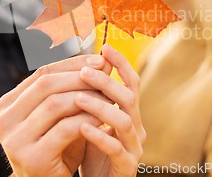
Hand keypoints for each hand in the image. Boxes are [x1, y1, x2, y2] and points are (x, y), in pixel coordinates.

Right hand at [0, 54, 112, 176]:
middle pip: (46, 85)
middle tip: (105, 74)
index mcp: (7, 105)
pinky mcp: (32, 158)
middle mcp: (4, 121)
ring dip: (86, 97)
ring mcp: (14, 140)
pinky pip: (65, 129)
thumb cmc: (59, 147)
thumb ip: (76, 87)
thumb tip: (104, 59)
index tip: (99, 60)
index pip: (41, 73)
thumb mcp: (63, 114)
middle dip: (79, 76)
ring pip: (55, 104)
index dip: (72, 63)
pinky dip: (87, 119)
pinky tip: (103, 118)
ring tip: (107, 95)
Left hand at [78, 44, 145, 176]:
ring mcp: (133, 148)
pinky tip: (81, 128)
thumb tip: (76, 65)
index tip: (105, 46)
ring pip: (124, 121)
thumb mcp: (91, 119)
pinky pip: (116, 149)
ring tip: (78, 98)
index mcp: (129, 113)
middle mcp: (136, 127)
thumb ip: (89, 98)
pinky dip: (99, 136)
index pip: (131, 83)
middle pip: (129, 97)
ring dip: (101, 106)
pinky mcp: (126, 167)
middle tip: (85, 71)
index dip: (121, 64)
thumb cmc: (92, 152)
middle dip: (107, 81)